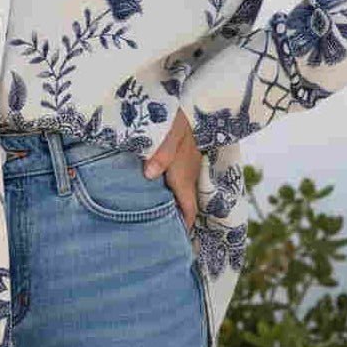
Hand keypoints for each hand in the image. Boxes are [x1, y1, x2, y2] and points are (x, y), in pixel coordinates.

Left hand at [143, 106, 200, 233]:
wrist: (197, 100)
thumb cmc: (181, 117)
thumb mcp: (171, 133)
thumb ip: (162, 153)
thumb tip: (149, 174)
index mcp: (184, 175)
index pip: (189, 210)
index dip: (183, 228)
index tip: (175, 245)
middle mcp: (189, 173)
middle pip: (184, 204)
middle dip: (176, 221)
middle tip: (160, 237)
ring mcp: (188, 164)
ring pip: (181, 192)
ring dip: (173, 205)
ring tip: (156, 218)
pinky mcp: (184, 155)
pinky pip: (178, 179)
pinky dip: (170, 190)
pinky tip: (155, 187)